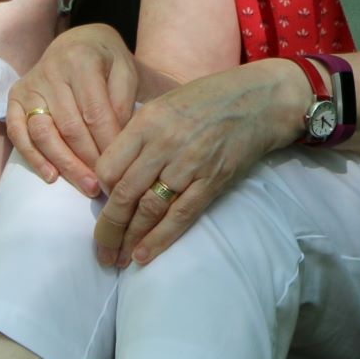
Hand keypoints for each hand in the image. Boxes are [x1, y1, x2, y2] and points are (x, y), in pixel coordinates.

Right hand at [7, 25, 140, 196]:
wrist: (78, 42)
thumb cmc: (106, 62)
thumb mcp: (126, 71)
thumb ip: (123, 102)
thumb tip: (116, 143)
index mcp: (81, 60)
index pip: (94, 112)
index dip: (107, 144)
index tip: (120, 168)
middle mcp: (50, 72)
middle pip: (69, 127)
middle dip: (88, 160)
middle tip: (105, 185)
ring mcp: (30, 86)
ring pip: (43, 132)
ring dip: (65, 164)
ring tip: (85, 186)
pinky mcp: (15, 98)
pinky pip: (18, 133)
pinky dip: (33, 157)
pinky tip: (51, 176)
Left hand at [90, 59, 309, 266]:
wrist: (259, 100)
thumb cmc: (207, 99)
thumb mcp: (163, 104)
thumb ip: (138, 135)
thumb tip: (113, 171)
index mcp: (147, 122)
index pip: (108, 166)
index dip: (100, 191)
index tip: (101, 203)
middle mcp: (164, 144)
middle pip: (125, 193)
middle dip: (108, 227)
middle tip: (101, 249)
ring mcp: (189, 165)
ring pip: (149, 210)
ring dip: (130, 239)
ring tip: (118, 259)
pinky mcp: (212, 181)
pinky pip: (181, 216)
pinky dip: (160, 238)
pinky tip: (144, 255)